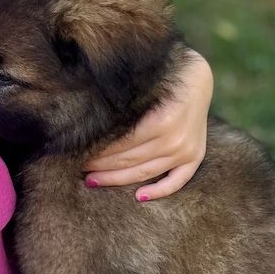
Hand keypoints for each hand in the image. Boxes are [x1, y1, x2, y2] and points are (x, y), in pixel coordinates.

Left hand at [82, 50, 212, 200]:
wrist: (197, 78)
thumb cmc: (163, 77)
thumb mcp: (142, 86)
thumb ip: (121, 105)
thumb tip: (88, 122)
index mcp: (161, 121)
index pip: (119, 145)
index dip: (96, 152)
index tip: (77, 153)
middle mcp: (174, 140)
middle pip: (128, 161)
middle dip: (100, 166)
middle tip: (79, 168)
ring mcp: (186, 151)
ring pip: (144, 173)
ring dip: (116, 179)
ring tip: (93, 180)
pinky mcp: (194, 157)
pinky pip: (176, 181)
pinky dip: (158, 191)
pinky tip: (139, 197)